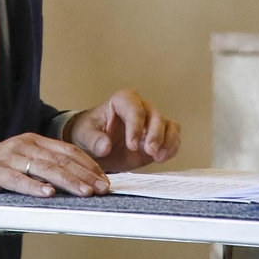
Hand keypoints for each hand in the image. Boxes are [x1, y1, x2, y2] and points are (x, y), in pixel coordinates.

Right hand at [0, 133, 110, 197]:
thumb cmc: (1, 172)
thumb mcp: (27, 165)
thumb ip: (48, 170)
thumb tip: (81, 185)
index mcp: (35, 141)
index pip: (68, 151)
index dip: (88, 165)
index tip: (105, 180)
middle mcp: (24, 145)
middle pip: (60, 159)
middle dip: (84, 175)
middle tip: (101, 188)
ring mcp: (9, 156)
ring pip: (43, 168)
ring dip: (67, 181)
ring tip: (84, 192)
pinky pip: (17, 179)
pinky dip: (33, 187)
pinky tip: (48, 193)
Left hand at [66, 88, 180, 172]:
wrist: (96, 146)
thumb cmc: (90, 133)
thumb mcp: (84, 135)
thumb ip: (94, 140)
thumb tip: (105, 147)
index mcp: (123, 100)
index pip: (134, 109)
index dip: (135, 126)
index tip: (131, 145)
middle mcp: (141, 107)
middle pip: (156, 116)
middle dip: (155, 135)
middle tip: (149, 152)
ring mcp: (153, 122)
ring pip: (170, 125)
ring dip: (167, 141)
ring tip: (158, 157)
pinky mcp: (160, 137)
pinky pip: (174, 138)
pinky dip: (172, 148)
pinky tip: (161, 158)